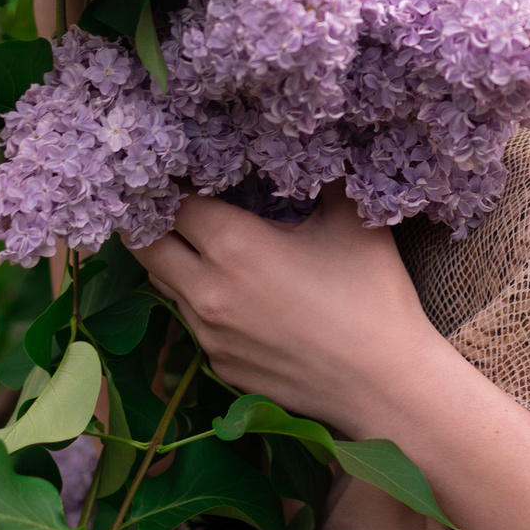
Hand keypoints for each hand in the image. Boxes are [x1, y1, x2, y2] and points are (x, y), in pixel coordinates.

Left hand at [130, 185, 444, 436]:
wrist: (384, 384)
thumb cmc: (371, 295)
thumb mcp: (353, 219)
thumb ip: (322, 174)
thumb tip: (310, 144)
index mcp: (232, 246)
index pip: (171, 202)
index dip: (175, 182)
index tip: (189, 169)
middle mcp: (206, 291)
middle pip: (145, 245)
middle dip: (153, 220)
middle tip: (176, 202)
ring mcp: (209, 335)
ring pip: (165, 285)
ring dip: (176, 261)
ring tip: (205, 243)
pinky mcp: (221, 367)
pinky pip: (194, 323)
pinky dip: (202, 301)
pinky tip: (239, 294)